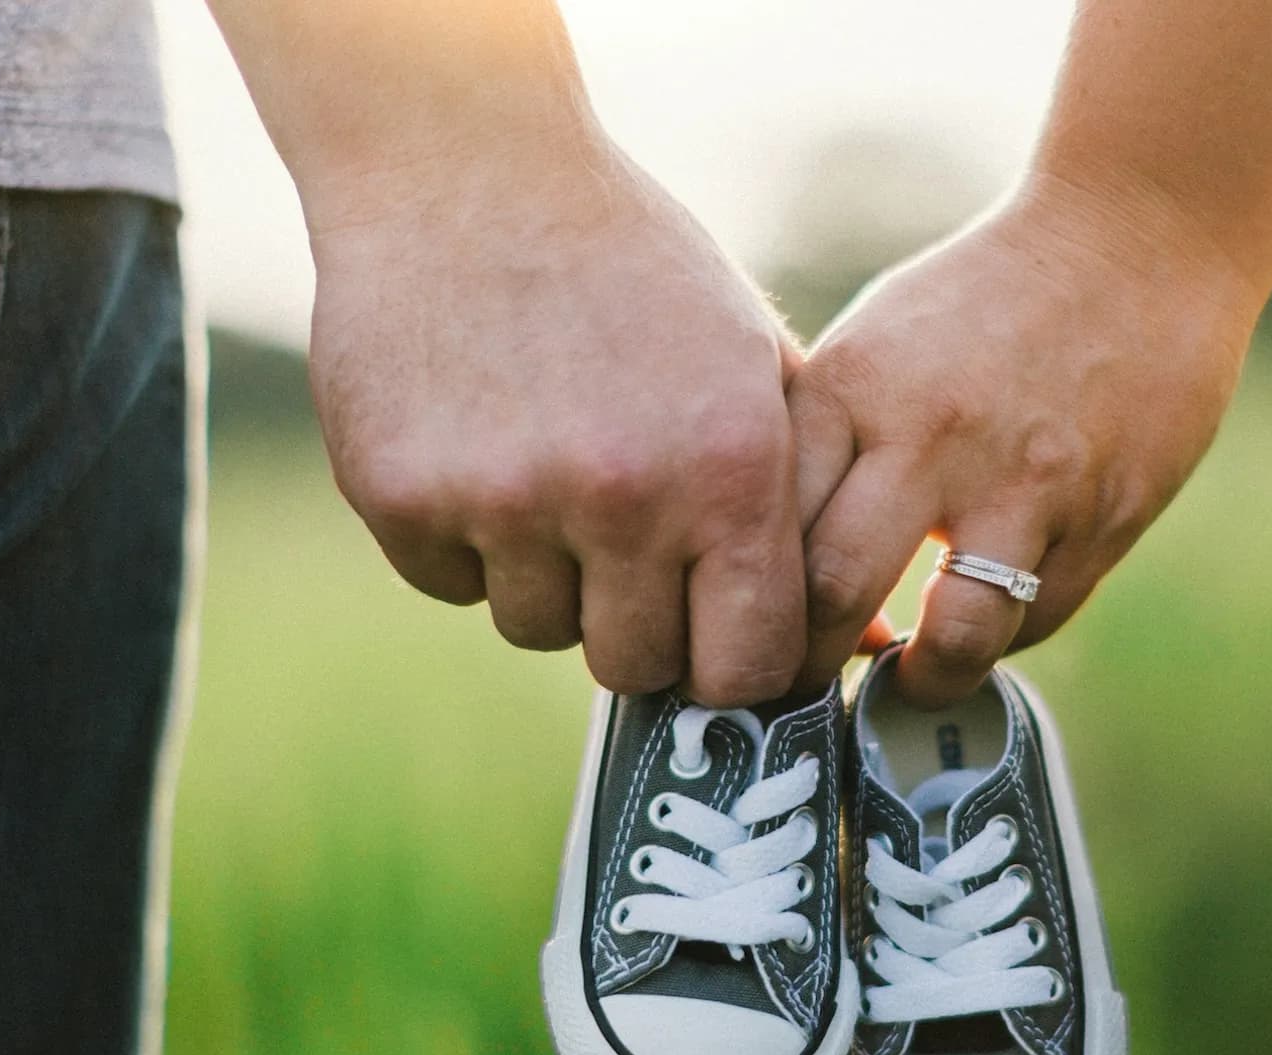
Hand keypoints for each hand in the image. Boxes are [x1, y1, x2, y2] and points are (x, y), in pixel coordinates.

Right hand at [304, 140, 808, 706]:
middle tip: (620, 542)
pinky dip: (463, 540)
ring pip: (535, 627)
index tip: (709, 637)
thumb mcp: (751, 359)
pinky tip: (478, 444)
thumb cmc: (633, 270)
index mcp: (730, 468)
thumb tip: (869, 641)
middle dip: (633, 623)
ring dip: (545, 575)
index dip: (728, 667)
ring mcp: (505, 501)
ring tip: (549, 467)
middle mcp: (623, 496)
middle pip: (633, 664)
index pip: (746, 666)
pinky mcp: (403, 497)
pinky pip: (448, 584)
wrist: (467, 169)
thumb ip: (805, 498)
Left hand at [788, 174, 1262, 706]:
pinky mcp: (1105, 514)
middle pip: (833, 596)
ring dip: (920, 681)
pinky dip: (1001, 637)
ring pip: (952, 637)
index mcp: (854, 386)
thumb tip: (761, 568)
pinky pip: (1035, 619)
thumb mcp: (875, 344)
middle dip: (808, 666)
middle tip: (804, 688)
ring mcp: (1026, 481)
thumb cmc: (984, 299)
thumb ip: (822, 445)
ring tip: (908, 680)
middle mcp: (931, 435)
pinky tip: (983, 620)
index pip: (765, 526)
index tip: (740, 632)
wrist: (1139, 238)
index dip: (741, 601)